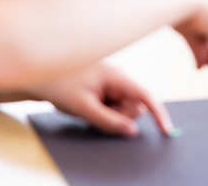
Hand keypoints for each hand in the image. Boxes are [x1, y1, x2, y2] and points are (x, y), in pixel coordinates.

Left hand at [29, 62, 172, 136]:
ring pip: (124, 107)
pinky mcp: (107, 87)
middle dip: (121, 116)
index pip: (146, 96)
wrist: (40, 75)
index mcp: (116, 76)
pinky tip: (89, 104)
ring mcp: (113, 82)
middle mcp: (119, 77)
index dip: (159, 114)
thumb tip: (132, 131)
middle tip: (95, 113)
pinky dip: (105, 111)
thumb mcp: (84, 108)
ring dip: (111, 114)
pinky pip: (115, 105)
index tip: (167, 131)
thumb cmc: (60, 85)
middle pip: (135, 106)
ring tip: (88, 106)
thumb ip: (109, 121)